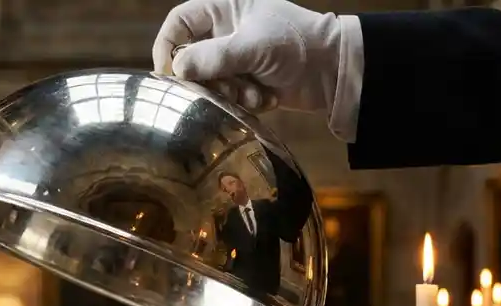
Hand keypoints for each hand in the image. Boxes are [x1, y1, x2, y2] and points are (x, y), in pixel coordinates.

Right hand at [152, 0, 342, 115]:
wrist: (332, 70)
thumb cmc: (295, 43)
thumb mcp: (252, 46)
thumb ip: (213, 57)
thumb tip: (176, 69)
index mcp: (222, 9)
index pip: (178, 23)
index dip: (168, 47)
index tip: (170, 74)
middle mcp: (223, 32)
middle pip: (189, 59)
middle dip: (208, 80)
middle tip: (223, 89)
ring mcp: (234, 58)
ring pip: (208, 83)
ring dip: (229, 93)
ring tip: (253, 93)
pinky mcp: (244, 81)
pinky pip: (227, 96)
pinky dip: (244, 101)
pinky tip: (265, 97)